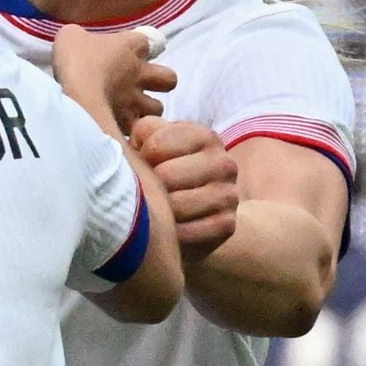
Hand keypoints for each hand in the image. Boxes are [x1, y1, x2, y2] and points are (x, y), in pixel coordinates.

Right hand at [52, 25, 175, 126]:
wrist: (76, 93)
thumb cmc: (75, 59)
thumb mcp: (71, 36)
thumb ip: (79, 37)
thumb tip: (77, 42)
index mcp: (131, 46)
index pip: (150, 41)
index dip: (142, 47)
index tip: (130, 51)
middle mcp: (140, 73)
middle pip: (170, 79)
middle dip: (160, 83)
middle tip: (140, 86)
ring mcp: (136, 100)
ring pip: (157, 108)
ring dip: (146, 110)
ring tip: (129, 111)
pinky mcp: (128, 123)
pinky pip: (137, 129)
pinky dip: (130, 130)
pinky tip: (116, 128)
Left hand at [131, 117, 238, 259]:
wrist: (198, 210)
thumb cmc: (166, 169)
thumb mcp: (154, 142)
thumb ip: (144, 132)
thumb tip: (136, 139)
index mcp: (205, 137)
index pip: (156, 146)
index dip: (140, 157)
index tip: (144, 163)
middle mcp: (224, 163)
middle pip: (166, 176)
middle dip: (149, 186)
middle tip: (148, 191)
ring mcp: (229, 195)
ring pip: (176, 206)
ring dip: (160, 211)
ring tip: (157, 209)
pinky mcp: (226, 224)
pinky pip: (188, 232)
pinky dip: (172, 234)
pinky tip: (169, 229)